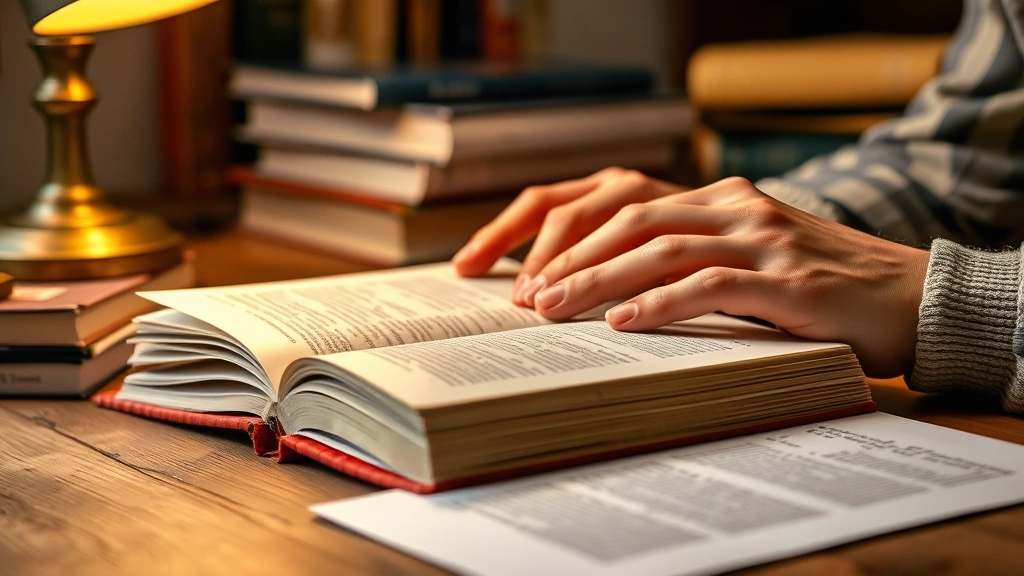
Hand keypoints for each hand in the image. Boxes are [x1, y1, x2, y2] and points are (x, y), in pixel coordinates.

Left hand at [484, 176, 929, 376]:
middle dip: (571, 259)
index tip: (526, 274)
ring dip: (599, 281)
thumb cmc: (820, 287)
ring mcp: (764, 240)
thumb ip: (692, 261)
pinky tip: (623, 323)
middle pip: (631, 221)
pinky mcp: (788, 281)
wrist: (912, 298)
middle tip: (526, 297)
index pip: (624, 205)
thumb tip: (612, 296)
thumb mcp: (749, 259)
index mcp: (721, 199)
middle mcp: (737, 208)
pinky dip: (660, 304)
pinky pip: (710, 286)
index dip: (569, 238)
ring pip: (660, 249)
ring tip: (554, 309)